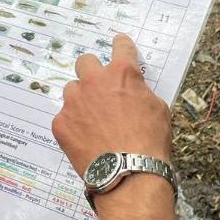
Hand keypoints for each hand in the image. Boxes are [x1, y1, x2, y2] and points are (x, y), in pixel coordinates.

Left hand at [52, 34, 172, 200]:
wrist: (129, 175)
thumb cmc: (149, 143)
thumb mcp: (158, 109)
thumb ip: (140, 92)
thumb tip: (133, 91)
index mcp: (122, 73)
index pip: (120, 45)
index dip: (121, 45)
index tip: (119, 45)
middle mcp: (94, 81)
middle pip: (85, 61)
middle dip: (93, 72)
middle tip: (100, 88)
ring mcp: (74, 102)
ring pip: (72, 90)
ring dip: (81, 100)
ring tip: (93, 121)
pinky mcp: (61, 123)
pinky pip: (64, 117)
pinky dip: (73, 125)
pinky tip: (85, 139)